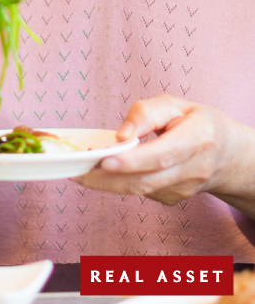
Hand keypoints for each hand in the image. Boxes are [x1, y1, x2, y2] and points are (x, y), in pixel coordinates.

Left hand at [76, 95, 254, 205]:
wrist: (228, 154)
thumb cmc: (195, 122)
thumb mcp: (173, 105)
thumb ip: (145, 115)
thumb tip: (121, 135)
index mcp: (197, 139)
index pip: (161, 155)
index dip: (131, 160)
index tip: (104, 160)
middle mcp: (194, 169)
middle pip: (147, 180)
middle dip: (109, 178)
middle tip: (77, 170)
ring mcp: (185, 189)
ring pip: (141, 190)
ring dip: (108, 184)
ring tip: (79, 172)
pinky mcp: (174, 198)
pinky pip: (143, 192)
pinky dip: (119, 184)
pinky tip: (100, 173)